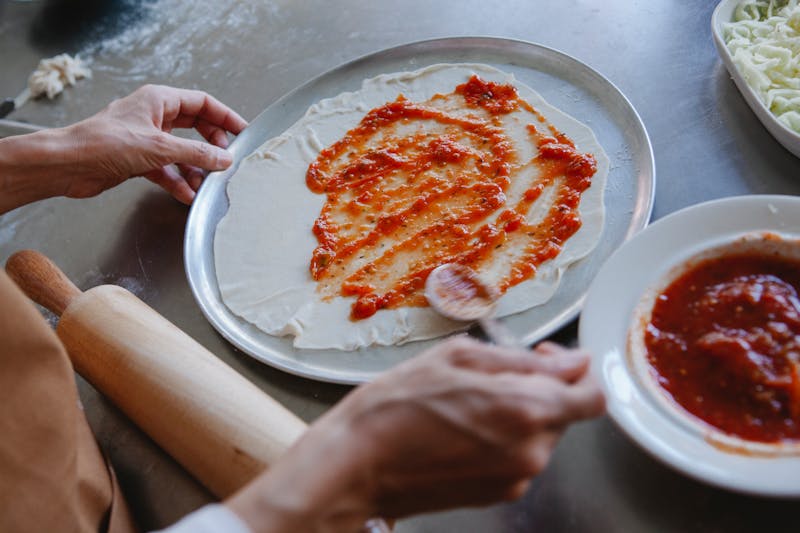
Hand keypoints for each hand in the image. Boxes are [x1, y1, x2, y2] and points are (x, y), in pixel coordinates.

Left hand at [65, 84, 246, 202]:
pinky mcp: (137, 160)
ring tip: (207, 184)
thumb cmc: (105, 144)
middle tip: (226, 161)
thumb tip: (224, 158)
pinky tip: (187, 195)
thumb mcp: (160, 148)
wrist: (68, 165)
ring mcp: (146, 139)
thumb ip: (197, 154)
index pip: (203, 104)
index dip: (225, 117)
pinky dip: (177, 181)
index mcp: (159, 100)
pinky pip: (167, 170)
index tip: (243, 133)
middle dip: (211, 147)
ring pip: (181, 153)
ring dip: (194, 170)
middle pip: (195, 129)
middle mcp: (153, 116)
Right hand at [227, 338, 604, 532]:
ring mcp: (515, 477)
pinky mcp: (498, 494)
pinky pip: (519, 458)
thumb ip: (523, 360)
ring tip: (467, 402)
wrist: (356, 465)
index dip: (575, 371)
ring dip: (518, 413)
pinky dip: (503, 439)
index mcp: (526, 408)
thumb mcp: (456, 358)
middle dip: (539, 388)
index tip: (545, 357)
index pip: (592, 395)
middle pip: (565, 413)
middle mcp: (531, 450)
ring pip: (540, 435)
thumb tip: (573, 361)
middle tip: (492, 374)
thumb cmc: (395, 406)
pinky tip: (461, 428)